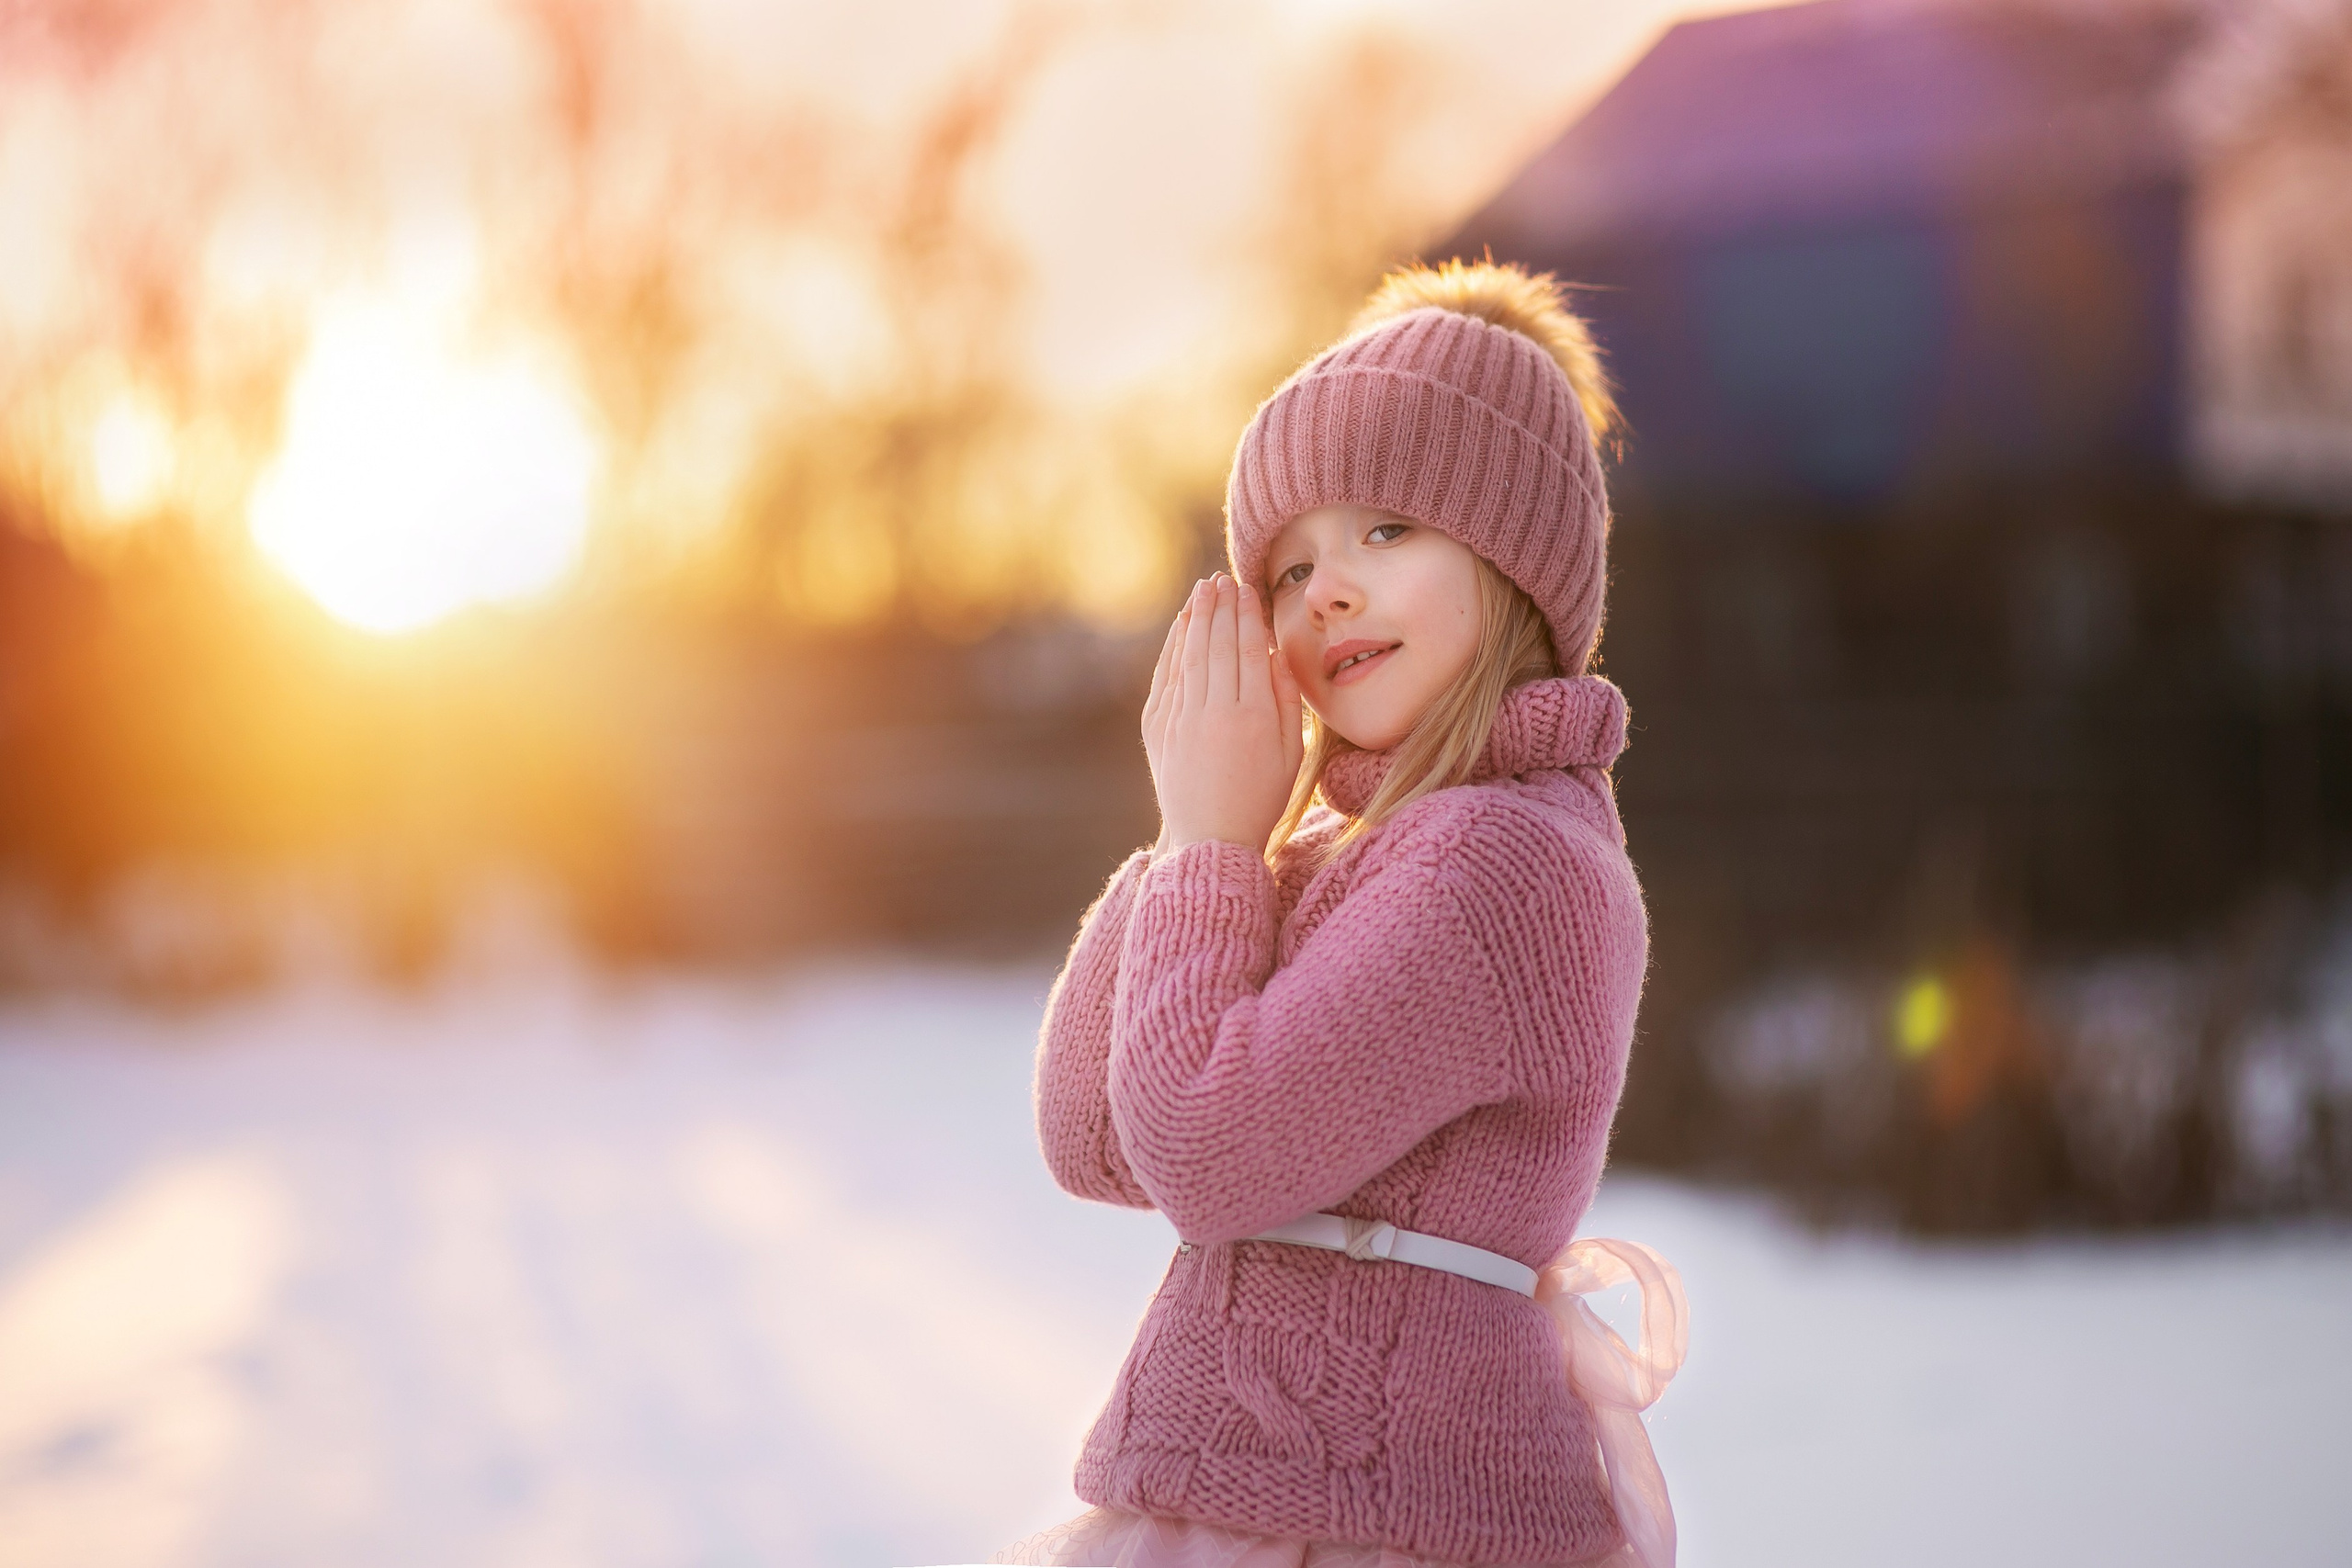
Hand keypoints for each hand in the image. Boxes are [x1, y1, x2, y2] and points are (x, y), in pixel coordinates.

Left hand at [1141, 573, 1304, 855]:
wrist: (1210, 839)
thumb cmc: (1261, 798)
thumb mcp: (1292, 754)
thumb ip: (1288, 701)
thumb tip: (1277, 654)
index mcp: (1254, 717)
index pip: (1248, 649)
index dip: (1247, 615)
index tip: (1247, 589)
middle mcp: (1215, 713)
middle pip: (1216, 644)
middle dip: (1220, 607)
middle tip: (1223, 579)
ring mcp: (1181, 720)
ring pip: (1189, 655)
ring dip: (1196, 618)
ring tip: (1204, 590)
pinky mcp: (1158, 728)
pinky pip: (1167, 676)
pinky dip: (1174, 647)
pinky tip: (1183, 626)